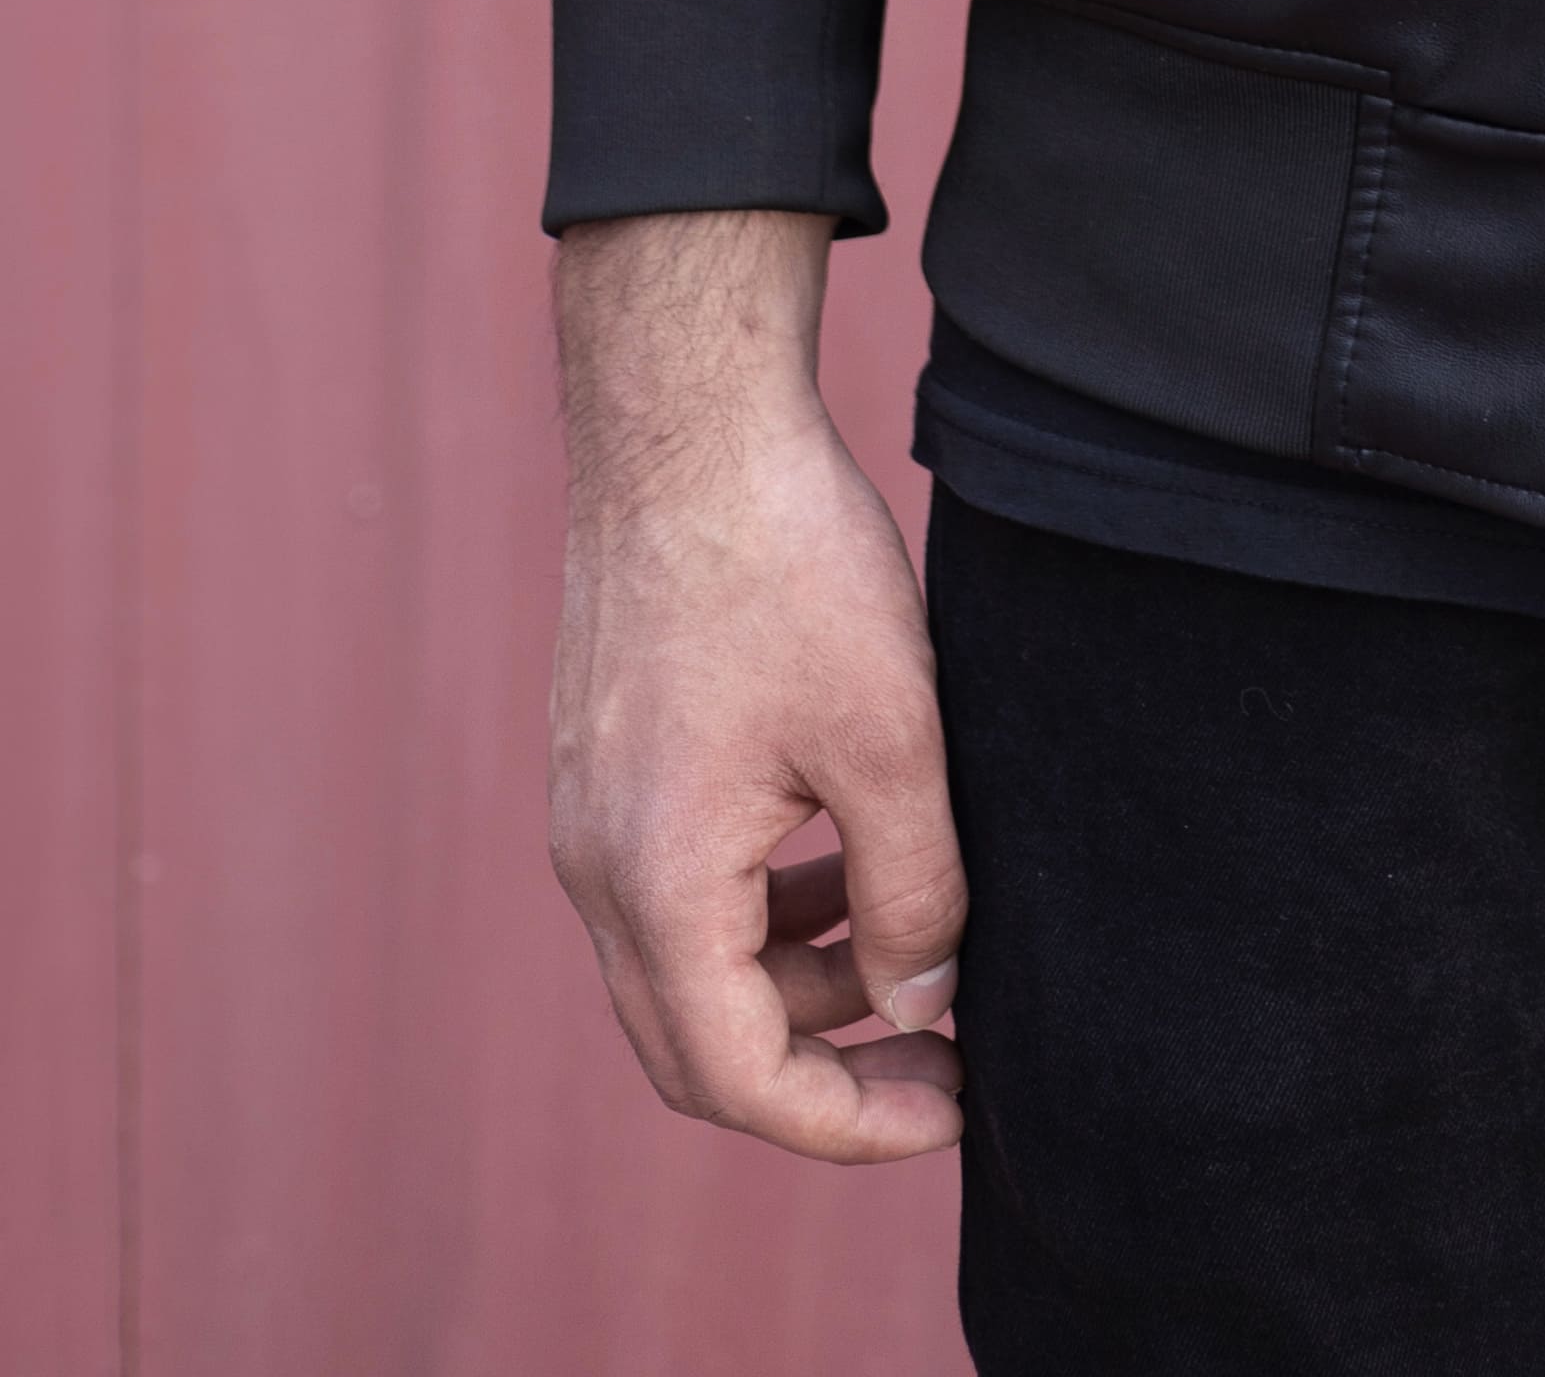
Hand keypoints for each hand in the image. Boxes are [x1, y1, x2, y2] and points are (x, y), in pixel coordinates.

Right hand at [546, 209, 967, 1162]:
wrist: (688, 422)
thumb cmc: (788, 563)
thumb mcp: (891, 733)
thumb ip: (914, 890)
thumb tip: (927, 1001)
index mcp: (658, 884)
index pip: (738, 1078)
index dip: (849, 1121)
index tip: (954, 1106)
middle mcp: (597, 871)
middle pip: (696, 1046)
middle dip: (822, 1074)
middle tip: (939, 1062)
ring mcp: (589, 817)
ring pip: (688, 968)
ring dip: (796, 987)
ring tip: (913, 953)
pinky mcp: (606, 766)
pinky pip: (679, 891)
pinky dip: (763, 912)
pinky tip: (848, 865)